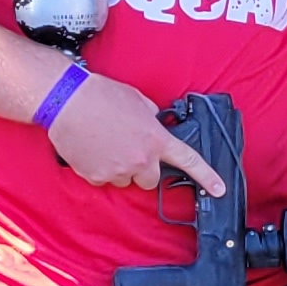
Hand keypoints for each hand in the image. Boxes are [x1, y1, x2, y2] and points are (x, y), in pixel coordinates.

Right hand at [46, 69, 230, 198]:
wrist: (66, 101)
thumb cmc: (102, 96)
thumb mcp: (139, 101)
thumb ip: (153, 119)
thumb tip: (156, 126)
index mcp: (156, 139)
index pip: (189, 161)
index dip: (207, 176)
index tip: (220, 189)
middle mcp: (140, 159)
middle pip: (151, 179)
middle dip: (143, 168)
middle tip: (128, 149)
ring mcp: (117, 171)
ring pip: (125, 180)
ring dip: (120, 168)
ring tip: (105, 144)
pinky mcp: (95, 176)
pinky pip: (103, 179)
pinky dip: (99, 168)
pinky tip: (92, 149)